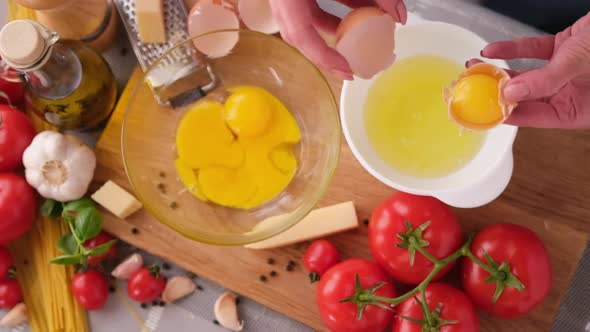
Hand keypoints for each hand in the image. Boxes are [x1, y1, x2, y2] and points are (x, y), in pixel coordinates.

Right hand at [269, 0, 406, 79]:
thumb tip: (399, 15)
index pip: (301, 35)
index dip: (324, 56)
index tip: (347, 71)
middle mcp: (282, 0)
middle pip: (299, 34)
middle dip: (326, 53)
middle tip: (349, 68)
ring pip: (303, 22)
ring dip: (330, 32)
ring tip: (353, 46)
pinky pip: (308, 7)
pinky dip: (327, 15)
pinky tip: (351, 15)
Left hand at [474, 12, 589, 128]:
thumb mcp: (579, 65)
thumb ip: (545, 81)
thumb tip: (510, 93)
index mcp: (579, 110)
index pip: (535, 118)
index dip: (506, 115)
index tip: (481, 111)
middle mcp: (571, 93)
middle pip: (526, 97)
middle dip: (497, 91)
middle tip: (471, 88)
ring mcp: (567, 72)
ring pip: (527, 75)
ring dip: (500, 70)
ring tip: (474, 68)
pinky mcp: (565, 50)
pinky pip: (534, 52)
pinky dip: (513, 50)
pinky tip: (492, 50)